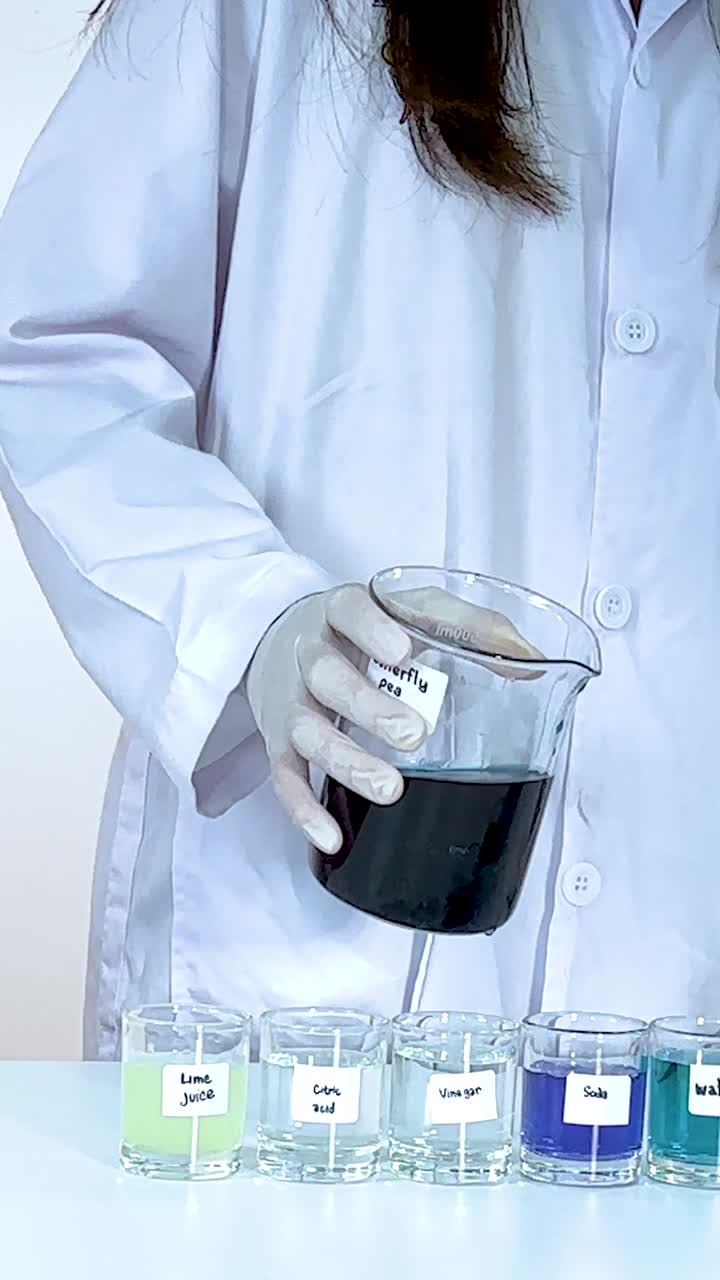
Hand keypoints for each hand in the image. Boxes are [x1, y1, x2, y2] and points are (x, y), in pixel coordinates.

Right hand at [246, 583, 539, 853]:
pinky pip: (284, 778)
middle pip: (324, 674)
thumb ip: (471, 626)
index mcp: (341, 612)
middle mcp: (309, 654)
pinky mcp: (280, 742)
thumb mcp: (413, 612)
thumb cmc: (364, 628)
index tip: (402, 652)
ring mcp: (291, 701)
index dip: (370, 630)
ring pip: (304, 731)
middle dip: (366, 705)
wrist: (283, 640)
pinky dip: (304, 809)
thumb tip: (529, 659)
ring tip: (388, 788)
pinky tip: (332, 835)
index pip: (347, 610)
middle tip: (412, 733)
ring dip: (344, 761)